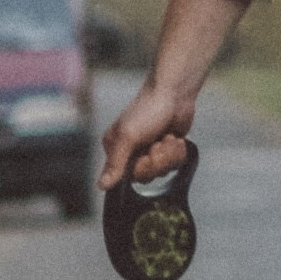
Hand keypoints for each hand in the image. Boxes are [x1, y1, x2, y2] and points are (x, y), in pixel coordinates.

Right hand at [102, 77, 195, 191]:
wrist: (175, 94)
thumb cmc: (148, 109)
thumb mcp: (128, 136)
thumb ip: (115, 163)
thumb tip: (101, 185)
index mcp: (116, 149)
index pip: (126, 177)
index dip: (141, 168)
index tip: (146, 153)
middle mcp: (132, 152)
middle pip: (147, 176)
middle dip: (157, 159)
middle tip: (158, 142)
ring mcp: (151, 151)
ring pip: (163, 170)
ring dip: (169, 153)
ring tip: (167, 136)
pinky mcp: (168, 149)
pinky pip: (175, 164)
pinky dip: (178, 150)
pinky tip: (175, 137)